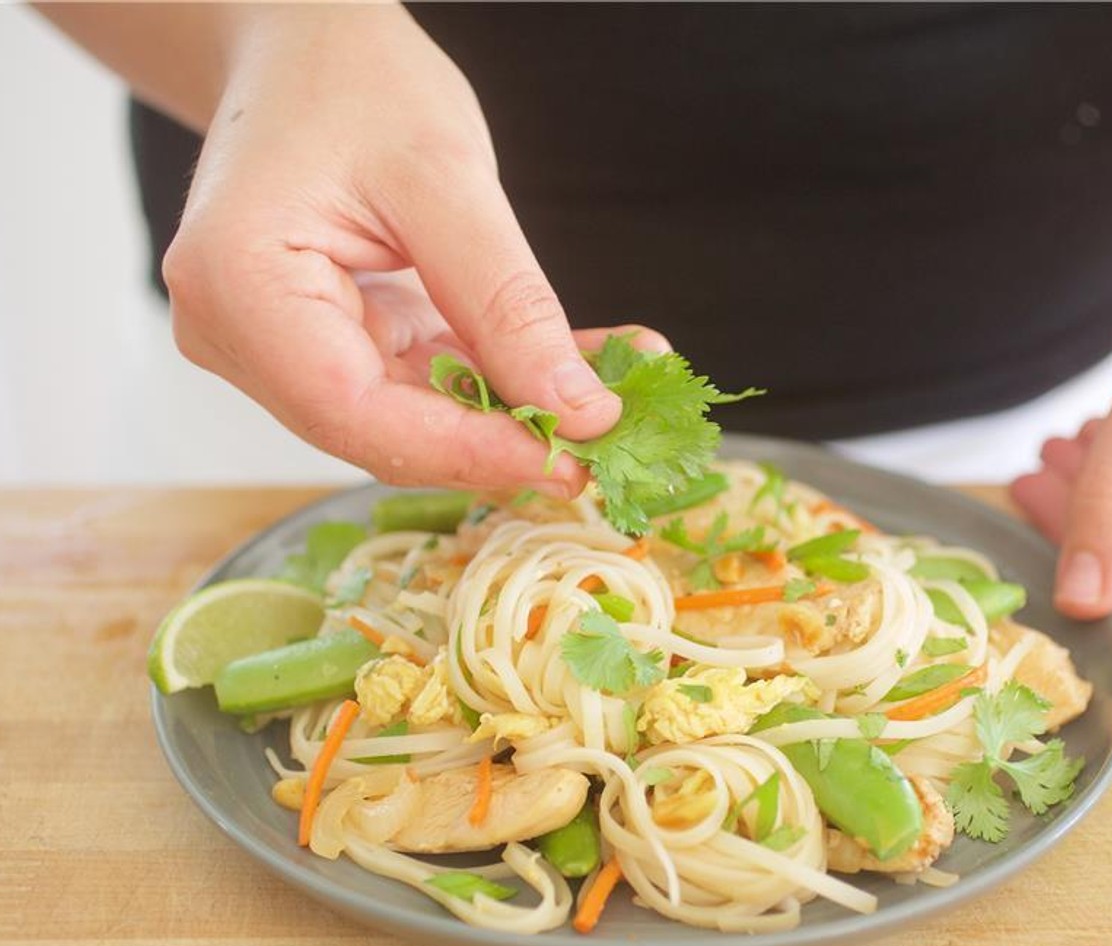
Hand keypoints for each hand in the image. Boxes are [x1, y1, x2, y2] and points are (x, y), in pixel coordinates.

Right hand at [162, 6, 661, 491]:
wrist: (307, 51)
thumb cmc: (353, 82)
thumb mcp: (446, 178)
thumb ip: (508, 304)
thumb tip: (577, 414)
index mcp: (238, 284)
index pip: (353, 409)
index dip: (467, 450)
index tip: (568, 462)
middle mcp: (236, 335)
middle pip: (380, 432)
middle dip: (500, 442)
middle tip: (607, 447)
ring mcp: (275, 351)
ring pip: (411, 422)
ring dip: (511, 415)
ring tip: (608, 396)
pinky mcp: (326, 349)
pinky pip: (420, 389)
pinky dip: (497, 382)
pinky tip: (574, 371)